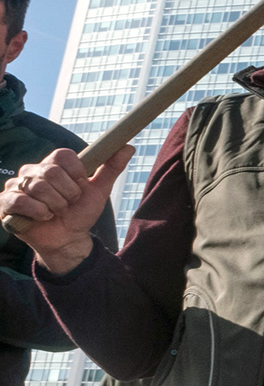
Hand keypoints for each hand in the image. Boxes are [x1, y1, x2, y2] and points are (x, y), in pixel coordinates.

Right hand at [0, 146, 132, 272]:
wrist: (68, 239)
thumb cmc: (80, 213)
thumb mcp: (99, 191)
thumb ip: (111, 168)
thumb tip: (129, 146)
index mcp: (53, 164)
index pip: (63, 154)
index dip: (76, 173)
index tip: (81, 186)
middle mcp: (31, 171)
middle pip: (51, 172)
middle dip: (68, 194)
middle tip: (69, 204)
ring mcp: (16, 186)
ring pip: (38, 188)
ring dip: (56, 205)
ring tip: (56, 212)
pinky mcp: (6, 203)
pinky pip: (19, 201)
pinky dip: (38, 212)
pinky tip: (43, 217)